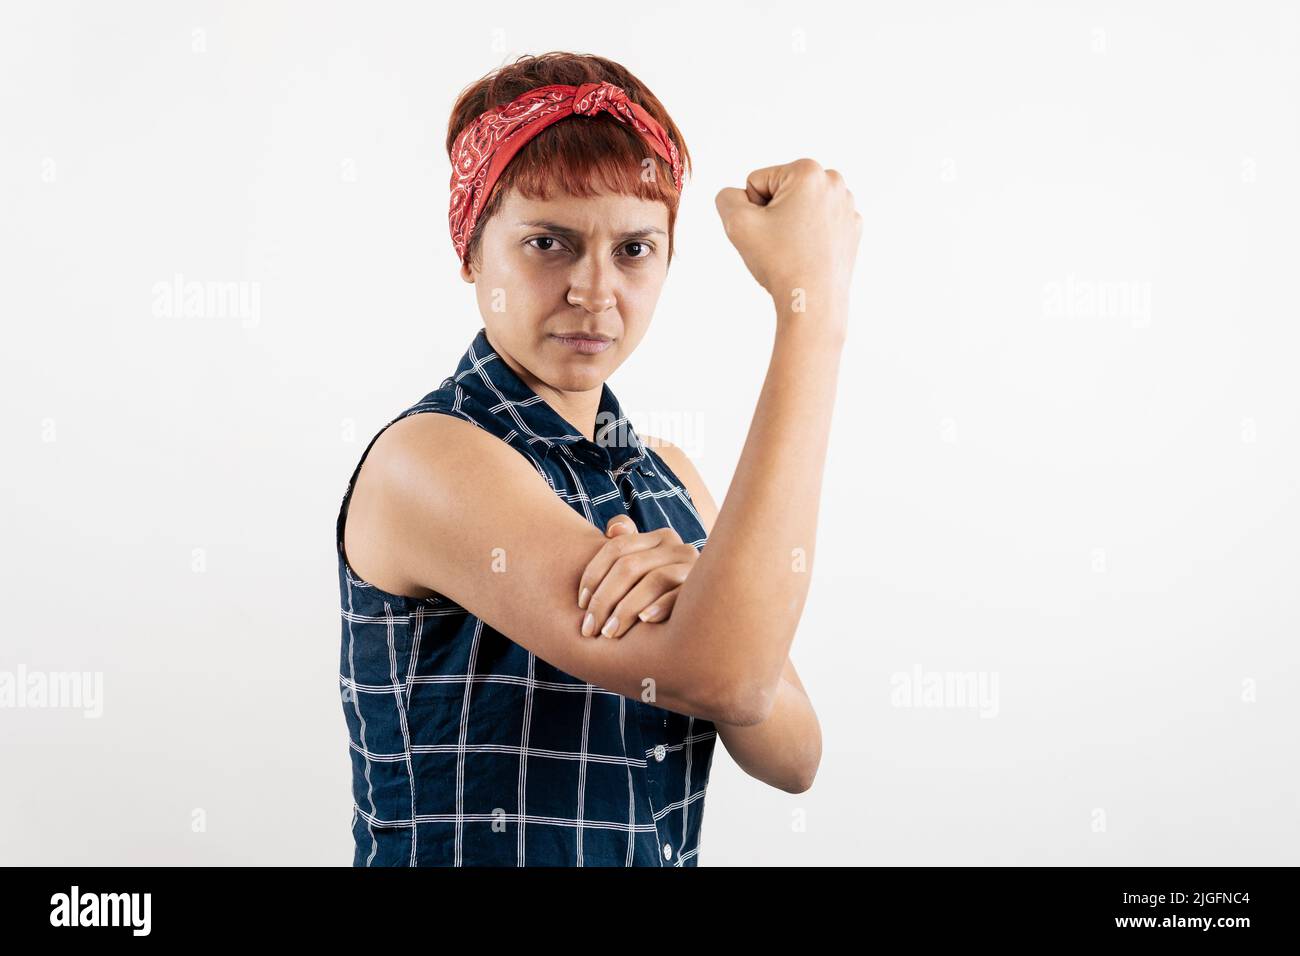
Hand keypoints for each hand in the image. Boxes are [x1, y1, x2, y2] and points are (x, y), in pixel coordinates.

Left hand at [576, 515, 698, 638]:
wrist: (706, 617)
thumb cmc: (658, 593)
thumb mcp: (640, 568)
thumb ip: (624, 546)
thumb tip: (614, 530)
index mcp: (659, 538)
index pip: (616, 548)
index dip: (593, 575)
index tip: (581, 604)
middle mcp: (678, 548)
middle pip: (629, 566)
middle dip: (604, 599)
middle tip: (590, 629)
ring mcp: (695, 568)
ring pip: (654, 579)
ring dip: (626, 609)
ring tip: (609, 632)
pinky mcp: (706, 592)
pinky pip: (680, 595)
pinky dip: (660, 607)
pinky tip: (643, 622)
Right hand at [714, 157, 861, 317]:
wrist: (812, 302)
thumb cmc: (780, 262)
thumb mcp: (737, 223)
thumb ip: (726, 197)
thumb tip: (736, 195)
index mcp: (808, 171)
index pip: (757, 181)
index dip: (753, 209)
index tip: (767, 231)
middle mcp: (833, 182)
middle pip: (781, 192)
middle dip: (773, 214)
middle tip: (780, 242)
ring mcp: (847, 206)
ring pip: (799, 208)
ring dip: (790, 225)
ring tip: (795, 249)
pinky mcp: (852, 228)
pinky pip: (817, 224)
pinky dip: (809, 237)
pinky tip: (809, 254)